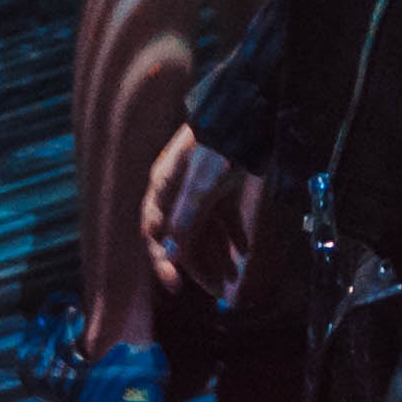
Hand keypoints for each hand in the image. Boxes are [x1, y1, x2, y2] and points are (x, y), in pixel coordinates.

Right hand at [145, 127, 260, 295]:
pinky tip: (245, 252)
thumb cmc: (219, 144)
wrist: (247, 108)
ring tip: (233, 279)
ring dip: (217, 255)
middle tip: (214, 292)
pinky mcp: (221, 184)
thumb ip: (186, 216)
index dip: (162, 262)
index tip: (175, 288)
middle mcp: (177, 190)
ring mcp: (200, 187)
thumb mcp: (202, 182)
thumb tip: (171, 255)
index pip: (154, 234)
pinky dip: (232, 234)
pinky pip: (222, 217)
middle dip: (197, 266)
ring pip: (204, 230)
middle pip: (181, 236)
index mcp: (163, 187)